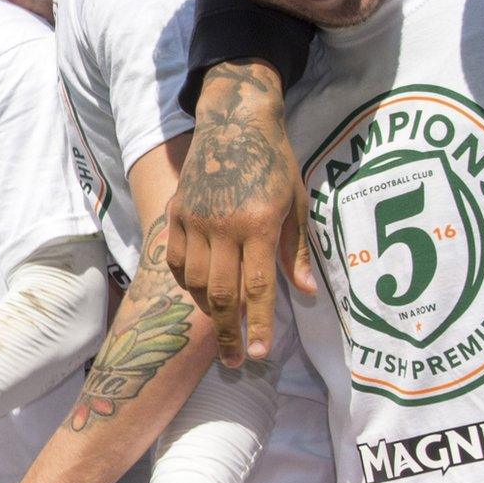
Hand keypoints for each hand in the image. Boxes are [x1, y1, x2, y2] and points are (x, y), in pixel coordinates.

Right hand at [165, 61, 316, 366]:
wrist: (234, 121)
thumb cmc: (274, 162)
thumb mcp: (296, 204)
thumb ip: (296, 251)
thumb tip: (306, 294)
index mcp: (258, 224)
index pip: (257, 288)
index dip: (257, 326)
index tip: (257, 355)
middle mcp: (223, 226)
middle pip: (222, 294)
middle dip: (228, 333)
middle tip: (233, 361)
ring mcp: (195, 220)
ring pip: (196, 282)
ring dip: (209, 311)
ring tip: (221, 327)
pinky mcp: (177, 213)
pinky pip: (177, 261)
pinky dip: (188, 283)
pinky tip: (201, 292)